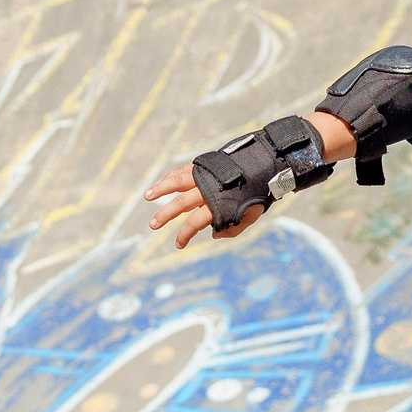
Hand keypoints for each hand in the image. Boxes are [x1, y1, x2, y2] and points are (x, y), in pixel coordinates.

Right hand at [143, 163, 258, 248]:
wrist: (263, 167)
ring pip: (177, 182)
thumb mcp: (249, 217)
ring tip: (147, 195)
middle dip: (165, 215)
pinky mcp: (204, 166)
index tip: (179, 245)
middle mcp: (208, 189)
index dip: (185, 235)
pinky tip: (163, 183)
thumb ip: (232, 230)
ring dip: (161, 189)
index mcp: (218, 205)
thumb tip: (213, 234)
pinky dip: (172, 177)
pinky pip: (183, 171)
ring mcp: (204, 176)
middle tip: (153, 225)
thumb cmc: (256, 195)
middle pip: (181, 203)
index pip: (194, 223)